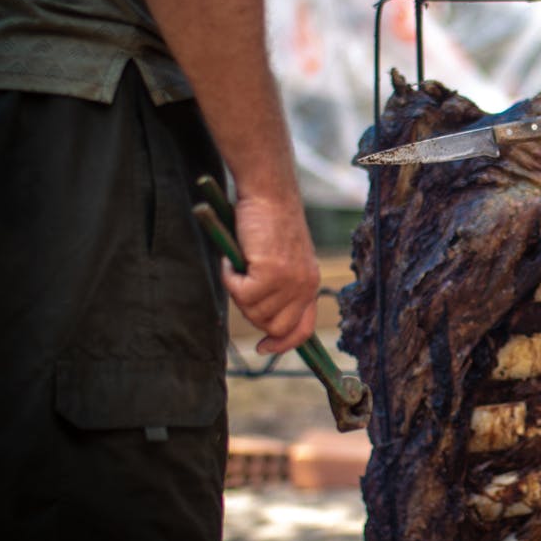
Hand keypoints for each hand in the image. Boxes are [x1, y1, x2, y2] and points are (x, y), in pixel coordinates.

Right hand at [221, 194, 319, 354]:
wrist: (269, 193)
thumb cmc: (269, 222)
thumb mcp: (281, 259)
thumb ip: (278, 288)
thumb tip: (262, 321)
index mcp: (310, 283)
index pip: (303, 328)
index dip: (283, 343)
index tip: (263, 347)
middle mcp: (305, 285)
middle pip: (273, 326)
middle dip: (251, 312)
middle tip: (241, 284)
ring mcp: (289, 281)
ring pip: (252, 310)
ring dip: (237, 289)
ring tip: (239, 262)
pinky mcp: (271, 272)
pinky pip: (240, 292)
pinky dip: (229, 277)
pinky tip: (233, 257)